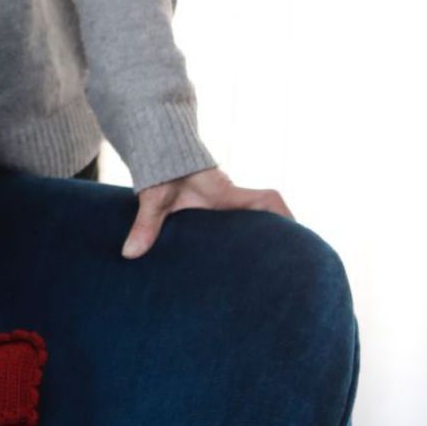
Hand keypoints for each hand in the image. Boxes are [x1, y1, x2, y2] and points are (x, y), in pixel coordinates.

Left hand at [121, 166, 292, 258]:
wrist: (158, 151)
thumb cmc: (160, 172)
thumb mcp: (153, 196)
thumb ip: (145, 223)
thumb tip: (130, 254)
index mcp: (225, 193)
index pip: (266, 199)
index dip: (284, 216)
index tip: (296, 236)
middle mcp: (231, 199)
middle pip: (268, 217)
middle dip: (281, 238)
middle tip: (290, 267)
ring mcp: (226, 204)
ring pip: (254, 221)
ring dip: (262, 240)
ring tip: (272, 274)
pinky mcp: (217, 209)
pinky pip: (239, 223)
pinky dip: (244, 238)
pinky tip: (242, 266)